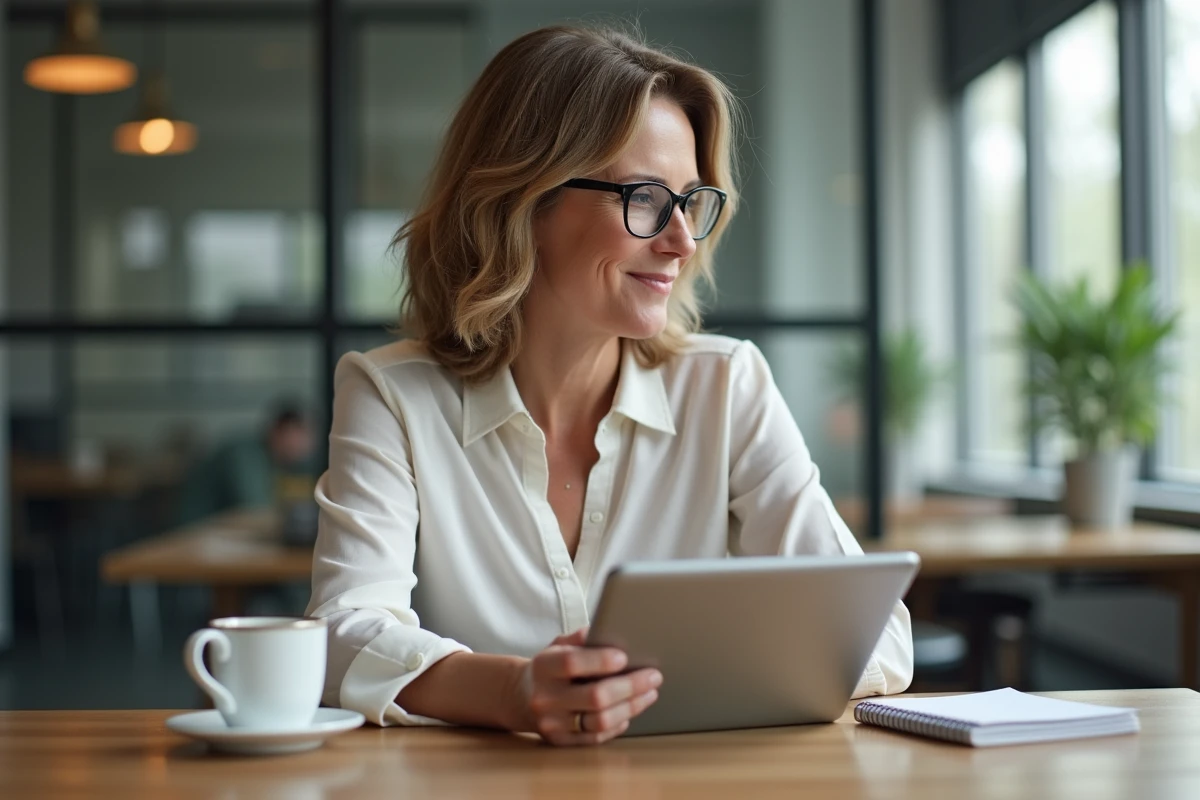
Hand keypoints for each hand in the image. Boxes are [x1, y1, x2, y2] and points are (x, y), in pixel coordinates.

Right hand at [515, 628, 661, 745]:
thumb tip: (611, 630)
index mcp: (543, 667)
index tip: (625, 656)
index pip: (572, 663)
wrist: (520, 698)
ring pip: (600, 720)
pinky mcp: (561, 741)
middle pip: (595, 696)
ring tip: (649, 693)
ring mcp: (552, 723)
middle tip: (654, 676)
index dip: (601, 660)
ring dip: (631, 706)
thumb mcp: (557, 645)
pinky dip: (618, 724)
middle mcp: (545, 697)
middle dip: (631, 686)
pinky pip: (596, 736)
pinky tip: (630, 710)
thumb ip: (580, 638)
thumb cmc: (549, 668)